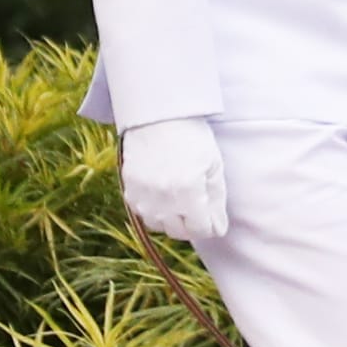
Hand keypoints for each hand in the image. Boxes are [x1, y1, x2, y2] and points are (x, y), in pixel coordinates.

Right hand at [120, 116, 229, 242]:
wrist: (157, 115)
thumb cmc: (191, 137)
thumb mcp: (214, 165)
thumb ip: (216, 201)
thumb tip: (217, 229)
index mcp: (188, 192)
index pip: (201, 230)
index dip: (211, 224)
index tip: (213, 215)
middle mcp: (163, 199)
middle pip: (179, 232)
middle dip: (191, 223)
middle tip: (196, 203)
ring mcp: (143, 196)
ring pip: (159, 226)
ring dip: (170, 218)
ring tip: (177, 196)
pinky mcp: (129, 190)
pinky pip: (142, 213)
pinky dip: (153, 208)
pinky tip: (161, 191)